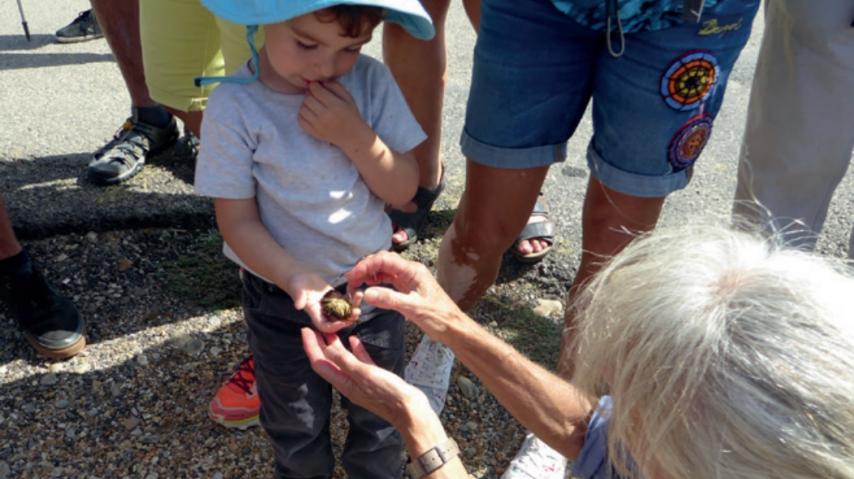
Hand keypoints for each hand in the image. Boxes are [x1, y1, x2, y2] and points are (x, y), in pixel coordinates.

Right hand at [288, 272, 360, 332]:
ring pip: (345, 311)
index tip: (343, 322)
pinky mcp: (336, 298)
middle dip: (348, 318)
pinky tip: (356, 290)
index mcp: (315, 315)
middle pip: (338, 321)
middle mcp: (324, 313)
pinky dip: (352, 297)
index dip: (334, 326)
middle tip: (357, 312)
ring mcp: (331, 306)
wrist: (301, 278)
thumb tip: (298, 306)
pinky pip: (346, 301)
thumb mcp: (296, 290)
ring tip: (359, 297)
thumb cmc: (296, 285)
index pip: (325, 326)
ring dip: (353, 306)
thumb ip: (298, 298)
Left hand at [298, 81, 369, 149]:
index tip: (317, 87)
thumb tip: (320, 81)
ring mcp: (318, 125)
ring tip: (313, 104)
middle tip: (315, 95)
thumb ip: (335, 86)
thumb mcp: (348, 97)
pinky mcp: (314, 132)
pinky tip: (310, 113)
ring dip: (306, 104)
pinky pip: (300, 120)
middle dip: (310, 94)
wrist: (353, 136)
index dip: (314, 86)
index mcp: (334, 105)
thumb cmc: (351, 115)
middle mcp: (325, 116)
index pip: (316, 90)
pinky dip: (302, 114)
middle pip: (308, 99)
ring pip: (302, 109)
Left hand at [301, 328, 432, 428]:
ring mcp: (361, 381)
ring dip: (336, 346)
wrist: (409, 409)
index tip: (305, 330)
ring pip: (343, 360)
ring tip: (333, 330)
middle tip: (316, 326)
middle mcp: (348, 382)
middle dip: (320, 344)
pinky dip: (355, 351)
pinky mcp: (373, 378)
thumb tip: (326, 348)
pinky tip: (355, 340)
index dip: (311, 346)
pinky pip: (360, 362)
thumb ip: (345, 361)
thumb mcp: (364, 374)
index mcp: (343, 383)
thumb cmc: (387, 392)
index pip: (320, 363)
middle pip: (328, 361)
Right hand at [345, 251, 463, 339]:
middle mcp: (410, 271)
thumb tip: (366, 293)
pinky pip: (388, 280)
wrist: (453, 327)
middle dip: (365, 268)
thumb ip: (389, 300)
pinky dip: (376, 282)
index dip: (365, 266)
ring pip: (384, 270)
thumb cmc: (438, 317)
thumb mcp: (413, 308)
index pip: (384, 260)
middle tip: (350, 282)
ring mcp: (409, 279)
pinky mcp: (407, 288)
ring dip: (369, 274)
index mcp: (413, 270)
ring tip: (356, 285)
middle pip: (382, 261)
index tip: (351, 278)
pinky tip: (369, 289)